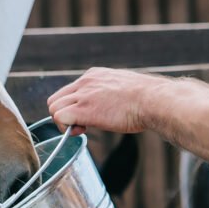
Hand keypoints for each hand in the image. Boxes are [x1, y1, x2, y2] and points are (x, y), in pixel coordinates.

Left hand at [46, 67, 175, 135]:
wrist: (155, 100)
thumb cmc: (148, 99)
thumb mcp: (125, 89)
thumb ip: (111, 94)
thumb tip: (113, 105)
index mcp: (95, 76)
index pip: (69, 91)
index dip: (73, 107)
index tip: (87, 118)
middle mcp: (86, 82)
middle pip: (56, 99)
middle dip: (64, 115)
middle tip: (81, 126)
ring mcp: (83, 94)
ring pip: (54, 108)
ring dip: (64, 123)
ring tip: (82, 129)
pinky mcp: (84, 109)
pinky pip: (59, 117)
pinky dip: (65, 128)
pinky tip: (82, 131)